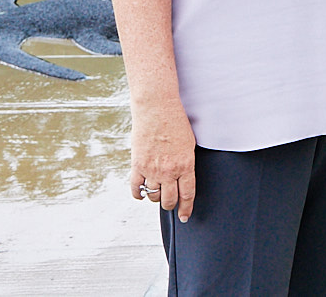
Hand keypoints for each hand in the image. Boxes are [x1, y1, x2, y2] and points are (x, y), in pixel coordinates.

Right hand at [130, 102, 197, 221]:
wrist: (157, 108)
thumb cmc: (176, 122)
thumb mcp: (189, 144)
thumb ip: (186, 163)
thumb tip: (183, 178)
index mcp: (185, 165)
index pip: (187, 194)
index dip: (186, 208)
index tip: (185, 216)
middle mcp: (169, 170)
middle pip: (169, 199)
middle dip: (171, 205)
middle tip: (171, 205)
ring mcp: (151, 169)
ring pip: (153, 195)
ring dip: (156, 198)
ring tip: (158, 194)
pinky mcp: (137, 164)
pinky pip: (136, 187)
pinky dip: (138, 194)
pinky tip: (141, 194)